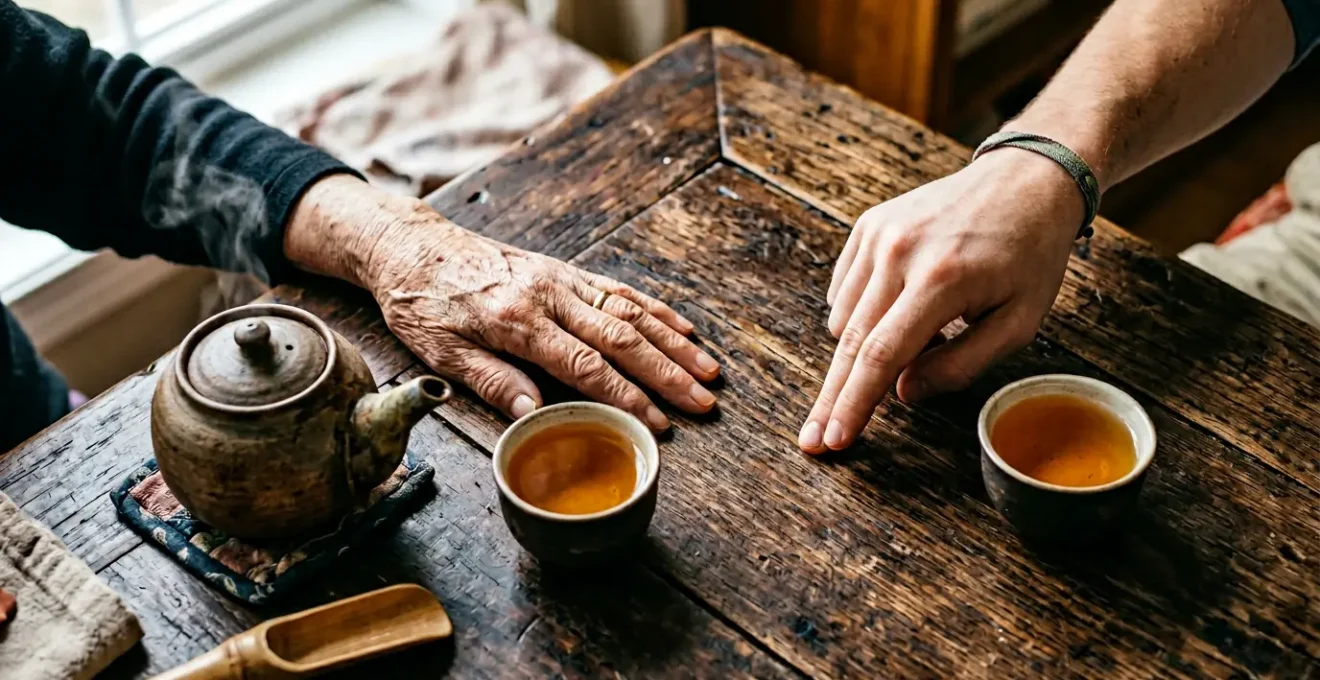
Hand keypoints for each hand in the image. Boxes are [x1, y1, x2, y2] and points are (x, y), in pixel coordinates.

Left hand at [285, 177, 718, 430]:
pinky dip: (656, 310)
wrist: (412, 246)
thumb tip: (536, 413)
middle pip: (623, 339)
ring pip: (630, 312)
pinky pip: (619, 290)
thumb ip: (491, 380)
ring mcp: (561, 280)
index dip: (628, 398)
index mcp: (517, 322)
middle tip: (706, 402)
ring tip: (709, 370)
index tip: (659, 424)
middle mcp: (548, 297)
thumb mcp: (440, 352)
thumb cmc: (421, 304)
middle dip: (669, 374)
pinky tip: (682, 328)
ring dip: (674, 343)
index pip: (586, 367)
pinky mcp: (564, 272)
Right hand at [798, 149, 1083, 453]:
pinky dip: (862, 313)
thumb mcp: (1019, 323)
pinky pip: (844, 290)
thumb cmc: (1029, 257)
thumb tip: (903, 393)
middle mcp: (900, 253)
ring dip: (864, 348)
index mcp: (941, 280)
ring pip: (844, 319)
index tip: (835, 439)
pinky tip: (900, 307)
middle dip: (832, 398)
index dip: (856, 403)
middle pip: (851, 343)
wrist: (1026, 181)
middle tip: (813, 441)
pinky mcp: (868, 225)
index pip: (883, 355)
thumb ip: (961, 365)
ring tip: (919, 336)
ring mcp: (878, 234)